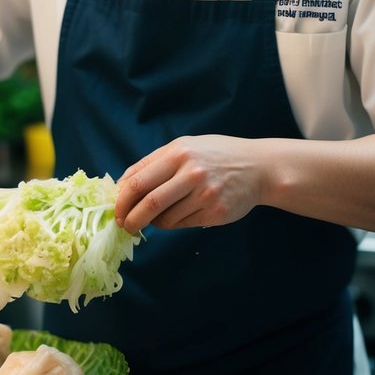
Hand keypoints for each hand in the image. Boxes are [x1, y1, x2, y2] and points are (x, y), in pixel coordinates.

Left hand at [115, 135, 268, 231]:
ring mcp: (205, 194)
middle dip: (131, 219)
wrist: (259, 167)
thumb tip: (121, 186)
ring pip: (165, 219)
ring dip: (154, 222)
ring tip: (157, 217)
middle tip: (125, 226)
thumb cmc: (215, 156)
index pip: (138, 181)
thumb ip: (153, 163)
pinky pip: (183, 224)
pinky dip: (174, 223)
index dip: (122, 200)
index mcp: (178, 153)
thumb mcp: (184, 147)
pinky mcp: (215, 212)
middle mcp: (191, 173)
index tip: (116, 211)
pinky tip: (181, 214)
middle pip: (149, 203)